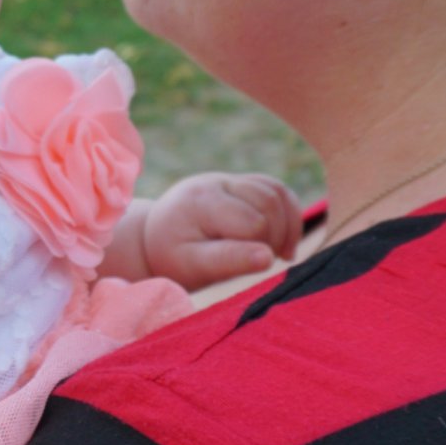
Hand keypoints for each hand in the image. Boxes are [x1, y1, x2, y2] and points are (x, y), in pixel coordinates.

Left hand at [141, 173, 301, 290]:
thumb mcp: (193, 265)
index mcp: (200, 202)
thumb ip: (228, 261)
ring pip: (277, 194)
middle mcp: (215, 183)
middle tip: (265, 262)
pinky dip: (289, 214)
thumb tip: (268, 257)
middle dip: (275, 237)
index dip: (262, 251)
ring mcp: (228, 179)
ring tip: (273, 253)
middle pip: (269, 205)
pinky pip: (277, 189)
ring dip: (285, 226)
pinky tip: (281, 240)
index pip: (252, 224)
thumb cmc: (174, 257)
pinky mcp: (240, 182)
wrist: (156, 236)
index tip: (264, 266)